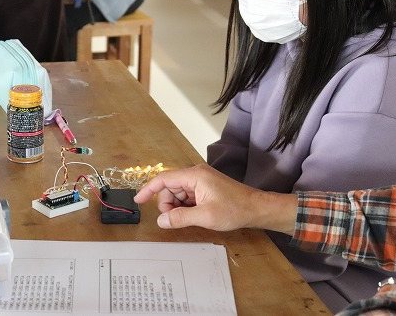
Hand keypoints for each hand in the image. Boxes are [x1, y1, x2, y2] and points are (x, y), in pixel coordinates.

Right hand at [134, 164, 297, 234]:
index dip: (149, 190)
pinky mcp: (204, 188)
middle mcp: (195, 174)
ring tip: (191, 218)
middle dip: (168, 204)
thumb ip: (180, 218)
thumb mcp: (205, 216)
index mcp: (194, 176)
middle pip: (169, 188)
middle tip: (176, 219)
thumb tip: (161, 221)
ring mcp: (200, 181)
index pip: (163, 179)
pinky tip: (194, 215)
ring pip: (177, 194)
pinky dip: (185, 207)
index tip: (138, 201)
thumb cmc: (235, 209)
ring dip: (177, 207)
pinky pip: (186, 196)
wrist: (257, 208)